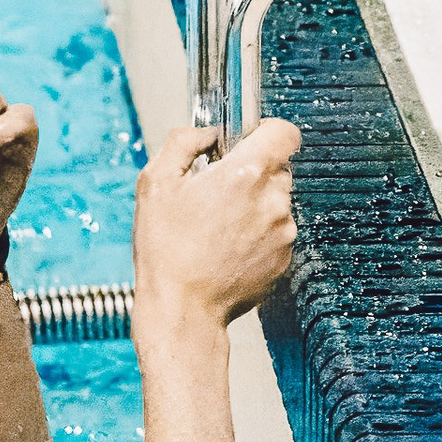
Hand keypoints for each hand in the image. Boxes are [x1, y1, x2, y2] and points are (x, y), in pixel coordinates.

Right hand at [134, 120, 297, 328]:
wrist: (182, 310)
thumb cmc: (165, 248)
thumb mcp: (155, 182)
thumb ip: (183, 142)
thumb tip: (207, 133)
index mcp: (247, 173)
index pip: (285, 132)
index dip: (267, 132)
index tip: (247, 141)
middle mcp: (274, 199)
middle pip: (278, 168)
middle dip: (252, 172)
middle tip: (217, 191)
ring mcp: (283, 232)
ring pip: (276, 201)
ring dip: (254, 205)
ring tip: (217, 227)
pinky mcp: (284, 259)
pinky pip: (276, 233)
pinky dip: (257, 234)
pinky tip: (226, 248)